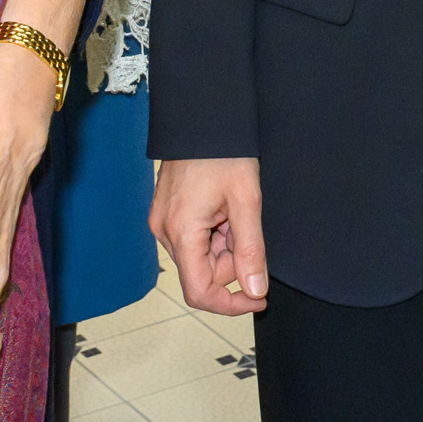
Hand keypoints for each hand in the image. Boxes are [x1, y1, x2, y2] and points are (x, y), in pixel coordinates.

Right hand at [151, 156, 269, 314]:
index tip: (260, 297)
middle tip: (245, 225)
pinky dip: (214, 233)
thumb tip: (256, 290)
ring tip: (233, 210)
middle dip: (232, 260)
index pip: (200, 292)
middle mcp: (164, 233)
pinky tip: (222, 208)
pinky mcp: (166, 215)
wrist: (202, 118)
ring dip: (224, 245)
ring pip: (200, 257)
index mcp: (181, 233)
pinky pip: (193, 240)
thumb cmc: (224, 152)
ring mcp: (162, 223)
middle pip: (202, 273)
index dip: (232, 303)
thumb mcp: (246, 201)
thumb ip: (251, 249)